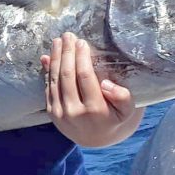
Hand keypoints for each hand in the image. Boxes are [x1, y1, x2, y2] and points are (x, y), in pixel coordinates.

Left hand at [41, 32, 144, 147]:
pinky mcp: (51, 112)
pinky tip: (49, 56)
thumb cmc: (114, 118)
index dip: (81, 57)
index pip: (84, 77)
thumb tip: (106, 83)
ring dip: (55, 57)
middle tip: (68, 35)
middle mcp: (74, 113)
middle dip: (67, 52)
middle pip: (67, 75)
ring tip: (58, 41)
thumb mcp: (127, 110)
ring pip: (54, 80)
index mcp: (95, 110)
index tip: (82, 42)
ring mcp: (60, 114)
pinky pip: (47, 87)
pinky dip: (47, 70)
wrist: (96, 139)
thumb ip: (122, 97)